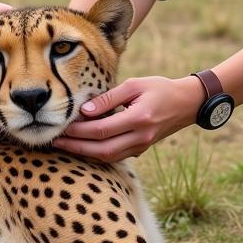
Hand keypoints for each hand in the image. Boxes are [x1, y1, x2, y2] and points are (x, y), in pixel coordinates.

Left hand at [52, 75, 201, 161]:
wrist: (187, 103)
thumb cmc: (159, 89)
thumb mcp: (135, 85)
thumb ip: (110, 98)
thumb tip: (85, 110)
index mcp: (139, 119)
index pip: (102, 130)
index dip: (80, 130)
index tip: (62, 126)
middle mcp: (140, 137)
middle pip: (102, 150)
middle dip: (76, 147)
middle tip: (55, 141)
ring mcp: (142, 146)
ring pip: (108, 158)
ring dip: (84, 153)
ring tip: (64, 145)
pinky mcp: (141, 149)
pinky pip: (115, 156)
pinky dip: (97, 154)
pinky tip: (83, 147)